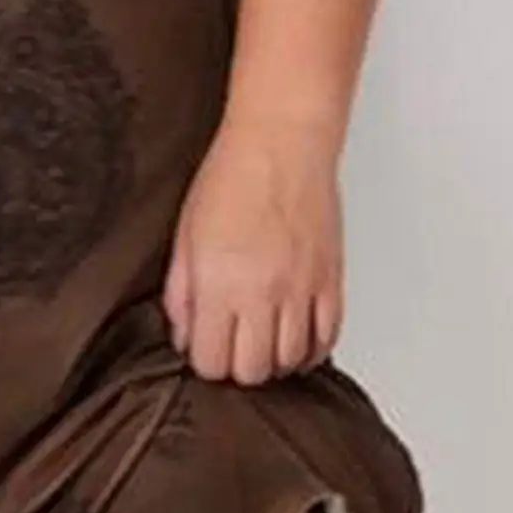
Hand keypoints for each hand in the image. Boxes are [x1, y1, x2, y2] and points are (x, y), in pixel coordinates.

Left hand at [162, 117, 343, 383]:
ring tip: (260, 340)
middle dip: (237, 366)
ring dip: (273, 360)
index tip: (203, 347)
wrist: (281, 141)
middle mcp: (264, 293)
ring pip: (290, 361)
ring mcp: (302, 290)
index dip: (204, 360)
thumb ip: (182, 291)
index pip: (212, 362)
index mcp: (220, 282)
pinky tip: (294, 340)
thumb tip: (184, 333)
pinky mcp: (331, 281)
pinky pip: (326, 339)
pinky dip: (309, 350)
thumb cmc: (231, 176)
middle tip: (231, 346)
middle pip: (253, 371)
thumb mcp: (186, 234)